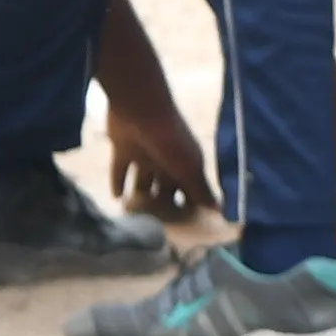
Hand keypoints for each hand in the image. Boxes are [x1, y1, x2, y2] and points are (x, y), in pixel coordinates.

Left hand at [103, 88, 221, 223]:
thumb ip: (200, 189)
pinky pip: (120, 171)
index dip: (189, 204)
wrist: (141, 111)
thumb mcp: (189, 168)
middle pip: (165, 187)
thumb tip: (219, 211)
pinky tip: (116, 198)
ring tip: (135, 216)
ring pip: (142, 181)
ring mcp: (144, 156)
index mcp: (186, 164)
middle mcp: (167, 161)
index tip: (187, 224)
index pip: (190, 188)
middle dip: (163, 203)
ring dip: (139, 196)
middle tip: (157, 225)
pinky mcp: (123, 150)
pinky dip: (117, 183)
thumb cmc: (171, 141)